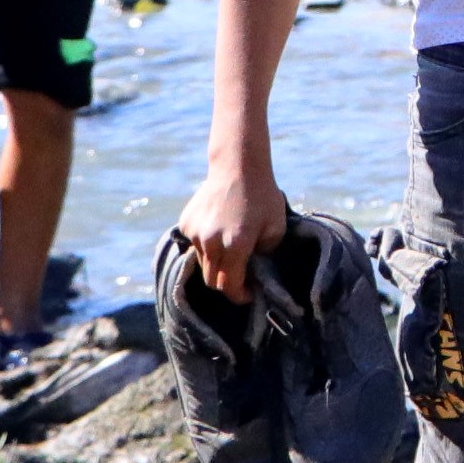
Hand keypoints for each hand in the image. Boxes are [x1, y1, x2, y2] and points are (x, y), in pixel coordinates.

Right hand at [178, 157, 287, 299]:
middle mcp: (211, 242)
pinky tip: (219, 231)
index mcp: (235, 245)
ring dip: (216, 264)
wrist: (238, 166)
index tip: (249, 294)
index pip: (229, 286)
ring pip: (203, 263)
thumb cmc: (263, 197)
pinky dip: (207, 246)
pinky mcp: (186, 223)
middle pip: (212, 280)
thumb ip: (265, 255)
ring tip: (231, 250)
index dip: (239, 296)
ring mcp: (196, 232)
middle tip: (241, 277)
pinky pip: (196, 246)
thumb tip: (254, 271)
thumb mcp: (277, 228)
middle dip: (227, 285)